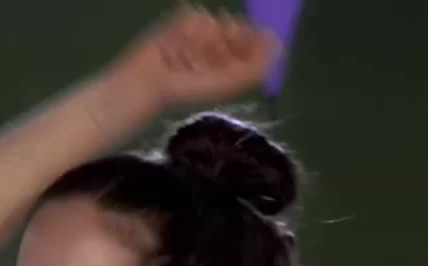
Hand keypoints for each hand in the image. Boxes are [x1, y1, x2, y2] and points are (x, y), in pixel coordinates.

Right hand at [105, 4, 279, 109]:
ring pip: (215, 20)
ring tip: (183, 59)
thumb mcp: (228, 83)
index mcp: (236, 56)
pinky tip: (174, 47)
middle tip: (200, 63)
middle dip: (220, 44)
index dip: (248, 44)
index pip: (256, 37)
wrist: (149, 81)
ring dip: (199, 42)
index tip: (233, 56)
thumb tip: (278, 44)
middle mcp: (222, 39)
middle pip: (236, 26)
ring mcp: (203, 27)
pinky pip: (196, 15)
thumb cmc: (188, 88)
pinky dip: (185, 32)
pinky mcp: (184, 17)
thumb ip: (256, 65)